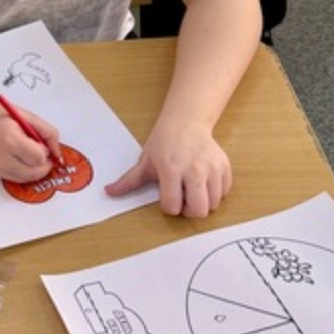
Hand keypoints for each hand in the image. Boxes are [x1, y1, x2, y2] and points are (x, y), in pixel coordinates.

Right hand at [0, 100, 60, 182]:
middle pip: (33, 173)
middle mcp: (2, 156)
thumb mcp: (29, 118)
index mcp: (11, 139)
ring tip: (30, 155)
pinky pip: (17, 179)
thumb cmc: (3, 115)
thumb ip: (48, 134)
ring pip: (26, 179)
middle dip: (42, 165)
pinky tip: (21, 159)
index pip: (38, 158)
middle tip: (40, 153)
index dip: (44, 152)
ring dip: (34, 170)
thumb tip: (57, 153)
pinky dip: (23, 172)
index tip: (41, 144)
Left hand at [105, 115, 231, 217]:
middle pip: (198, 210)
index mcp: (170, 169)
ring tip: (193, 189)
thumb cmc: (163, 143)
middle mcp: (193, 169)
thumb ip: (128, 181)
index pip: (172, 206)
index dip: (168, 206)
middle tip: (182, 198)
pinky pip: (224, 193)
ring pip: (213, 204)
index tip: (166, 196)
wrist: (185, 122)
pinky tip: (204, 182)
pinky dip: (215, 193)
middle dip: (189, 211)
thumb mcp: (145, 161)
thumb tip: (108, 192)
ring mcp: (212, 167)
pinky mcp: (225, 166)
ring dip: (203, 202)